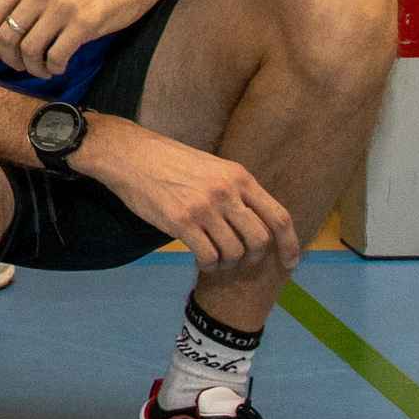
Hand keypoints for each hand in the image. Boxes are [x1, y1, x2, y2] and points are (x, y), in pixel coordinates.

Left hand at [0, 0, 163, 81]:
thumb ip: (18, 8)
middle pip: (6, 38)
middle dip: (10, 61)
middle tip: (22, 67)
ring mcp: (61, 5)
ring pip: (29, 51)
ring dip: (34, 68)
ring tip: (44, 69)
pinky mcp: (85, 22)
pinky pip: (56, 56)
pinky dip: (54, 68)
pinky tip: (60, 66)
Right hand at [67, 115, 300, 278]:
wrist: (128, 154)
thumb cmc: (168, 160)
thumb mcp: (211, 167)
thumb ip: (235, 190)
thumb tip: (255, 221)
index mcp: (238, 176)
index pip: (278, 217)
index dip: (290, 245)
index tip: (290, 263)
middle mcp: (226, 191)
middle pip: (260, 240)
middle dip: (254, 258)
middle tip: (240, 261)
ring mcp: (204, 207)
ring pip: (234, 252)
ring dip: (228, 263)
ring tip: (216, 258)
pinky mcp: (181, 221)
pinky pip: (208, 256)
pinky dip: (209, 264)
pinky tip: (201, 259)